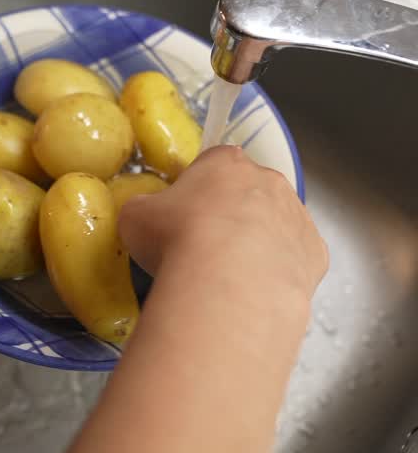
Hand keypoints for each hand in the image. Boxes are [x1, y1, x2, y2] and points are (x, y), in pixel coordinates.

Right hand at [119, 146, 327, 308]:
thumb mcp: (136, 217)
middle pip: (250, 192)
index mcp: (225, 162)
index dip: (198, 189)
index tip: (186, 212)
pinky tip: (255, 289)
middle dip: (231, 215)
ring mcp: (297, 215)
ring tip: (229, 275)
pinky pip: (296, 258)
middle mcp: (268, 180)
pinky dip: (279, 272)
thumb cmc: (179, 241)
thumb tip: (146, 217)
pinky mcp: (315, 253)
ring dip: (258, 243)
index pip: (214, 162)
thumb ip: (145, 208)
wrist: (228, 285)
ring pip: (277, 225)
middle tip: (205, 246)